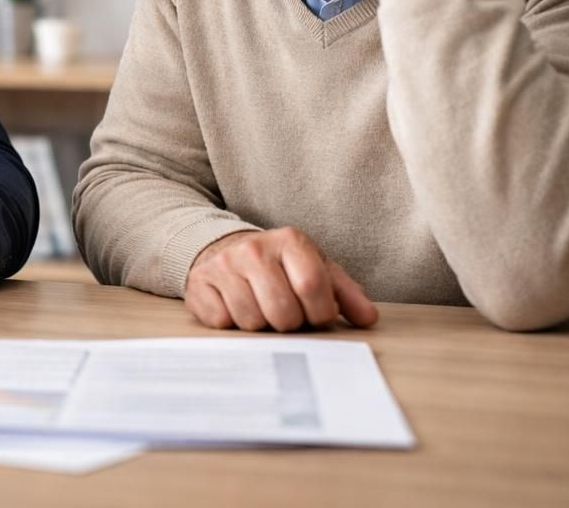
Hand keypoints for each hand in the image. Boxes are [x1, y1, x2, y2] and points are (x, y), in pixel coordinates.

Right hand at [185, 227, 378, 331]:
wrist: (227, 251)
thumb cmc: (280, 268)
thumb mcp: (316, 271)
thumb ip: (346, 294)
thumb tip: (368, 318)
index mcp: (291, 241)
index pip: (312, 287)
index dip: (319, 314)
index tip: (315, 315)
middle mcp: (255, 249)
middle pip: (282, 312)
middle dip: (289, 324)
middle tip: (285, 314)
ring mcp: (224, 265)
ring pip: (252, 321)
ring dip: (261, 326)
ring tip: (260, 310)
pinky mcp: (199, 283)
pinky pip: (222, 322)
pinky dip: (232, 324)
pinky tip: (235, 309)